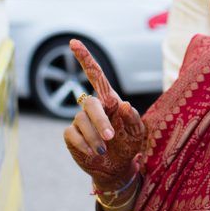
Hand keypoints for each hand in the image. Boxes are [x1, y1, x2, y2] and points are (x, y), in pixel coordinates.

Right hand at [63, 39, 145, 189]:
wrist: (117, 168)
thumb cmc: (129, 145)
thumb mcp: (138, 133)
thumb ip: (133, 118)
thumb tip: (124, 104)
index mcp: (109, 100)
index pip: (95, 75)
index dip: (85, 58)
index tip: (73, 42)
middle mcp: (93, 107)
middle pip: (91, 104)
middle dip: (100, 121)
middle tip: (111, 138)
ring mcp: (80, 120)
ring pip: (82, 121)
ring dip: (95, 138)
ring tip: (103, 151)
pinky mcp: (71, 135)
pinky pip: (73, 135)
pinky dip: (84, 145)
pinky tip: (92, 153)